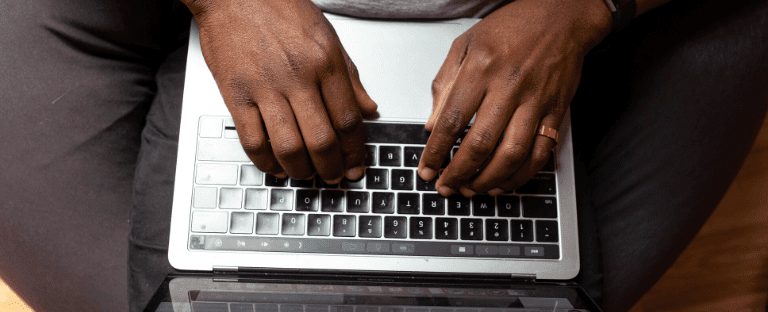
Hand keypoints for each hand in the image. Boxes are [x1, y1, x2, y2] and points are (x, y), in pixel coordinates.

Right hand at [183, 0, 376, 182]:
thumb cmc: (278, 8)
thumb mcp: (326, 36)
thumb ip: (349, 76)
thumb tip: (369, 108)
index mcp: (325, 62)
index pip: (348, 120)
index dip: (354, 151)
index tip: (354, 165)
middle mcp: (298, 76)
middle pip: (322, 139)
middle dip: (330, 168)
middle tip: (332, 177)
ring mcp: (265, 86)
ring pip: (289, 145)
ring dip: (300, 170)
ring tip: (304, 174)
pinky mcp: (236, 93)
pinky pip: (253, 139)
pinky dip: (265, 161)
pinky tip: (274, 165)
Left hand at [418, 0, 610, 196]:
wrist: (562, 15)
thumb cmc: (513, 26)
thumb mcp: (466, 44)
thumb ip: (445, 83)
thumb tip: (433, 125)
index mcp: (481, 69)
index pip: (452, 120)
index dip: (436, 151)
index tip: (426, 169)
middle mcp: (509, 87)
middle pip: (480, 143)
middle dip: (459, 172)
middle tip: (446, 186)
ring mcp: (535, 101)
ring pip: (511, 154)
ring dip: (489, 179)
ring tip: (472, 189)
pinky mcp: (556, 111)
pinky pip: (540, 153)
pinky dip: (522, 175)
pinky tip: (504, 183)